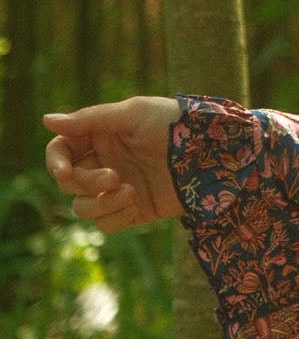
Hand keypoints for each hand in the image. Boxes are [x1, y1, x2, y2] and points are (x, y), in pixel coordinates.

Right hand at [44, 96, 185, 231]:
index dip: (55, 163)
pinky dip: (115, 218)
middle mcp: (104, 162)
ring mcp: (117, 188)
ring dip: (100, 204)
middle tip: (114, 177)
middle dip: (86, 183)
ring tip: (129, 192)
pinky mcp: (133, 210)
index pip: (60, 151)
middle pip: (69, 183)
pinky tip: (136, 204)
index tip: (63, 172)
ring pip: (82, 208)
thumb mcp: (133, 114)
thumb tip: (46, 120)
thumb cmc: (174, 124)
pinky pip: (105, 224)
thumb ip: (89, 119)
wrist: (212, 155)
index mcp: (100, 136)